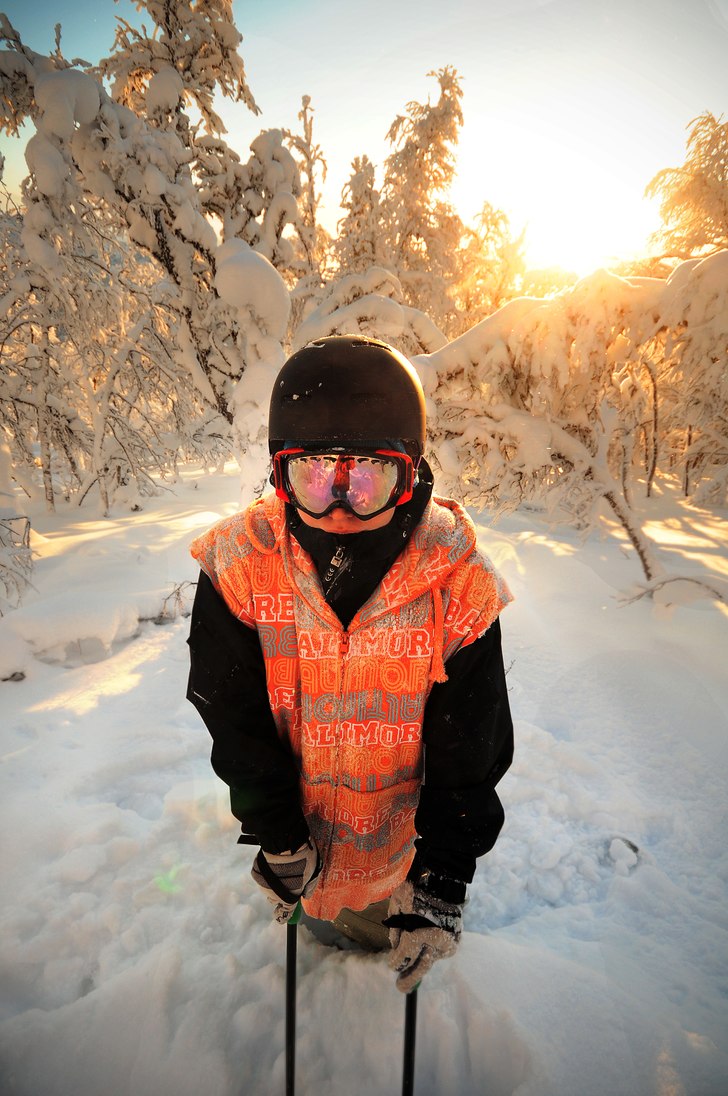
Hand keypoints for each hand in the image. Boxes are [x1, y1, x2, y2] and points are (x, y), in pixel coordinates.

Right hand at [251, 838, 320, 923]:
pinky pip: (262, 877)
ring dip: (273, 882)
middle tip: (287, 880)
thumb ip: (309, 887)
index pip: (285, 913)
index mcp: (289, 897)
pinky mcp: (256, 873)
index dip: (285, 915)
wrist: (284, 842)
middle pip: (275, 899)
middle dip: (280, 892)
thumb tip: (306, 896)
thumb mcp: (313, 873)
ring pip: (267, 888)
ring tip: (280, 868)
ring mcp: (263, 883)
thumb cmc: (303, 858)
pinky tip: (273, 863)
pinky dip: (266, 873)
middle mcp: (274, 894)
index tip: (283, 916)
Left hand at [385, 879, 462, 993]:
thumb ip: (395, 930)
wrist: (443, 881)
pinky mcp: (454, 942)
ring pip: (430, 960)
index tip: (392, 965)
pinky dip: (431, 952)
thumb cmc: (415, 891)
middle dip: (409, 979)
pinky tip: (425, 946)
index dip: (395, 963)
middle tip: (401, 988)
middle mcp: (434, 942)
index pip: (403, 957)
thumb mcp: (396, 906)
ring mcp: (446, 943)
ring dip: (420, 964)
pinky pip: (439, 953)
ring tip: (412, 968)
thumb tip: (396, 948)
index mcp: (417, 933)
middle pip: (420, 968)